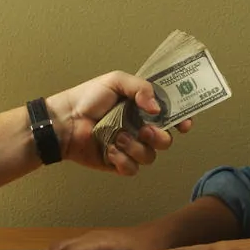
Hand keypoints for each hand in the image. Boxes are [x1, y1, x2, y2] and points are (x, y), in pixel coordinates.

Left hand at [46, 70, 192, 174]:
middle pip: (165, 140)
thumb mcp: (116, 81)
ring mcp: (129, 147)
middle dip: (160, 137)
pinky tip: (109, 150)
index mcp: (142, 109)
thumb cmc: (87, 98)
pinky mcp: (117, 163)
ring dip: (135, 147)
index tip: (184, 124)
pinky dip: (122, 160)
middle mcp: (139, 129)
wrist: (65, 120)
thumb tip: (157, 108)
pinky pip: (131, 168)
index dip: (181, 121)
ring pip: (150, 156)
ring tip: (117, 137)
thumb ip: (140, 88)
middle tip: (145, 130)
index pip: (170, 116)